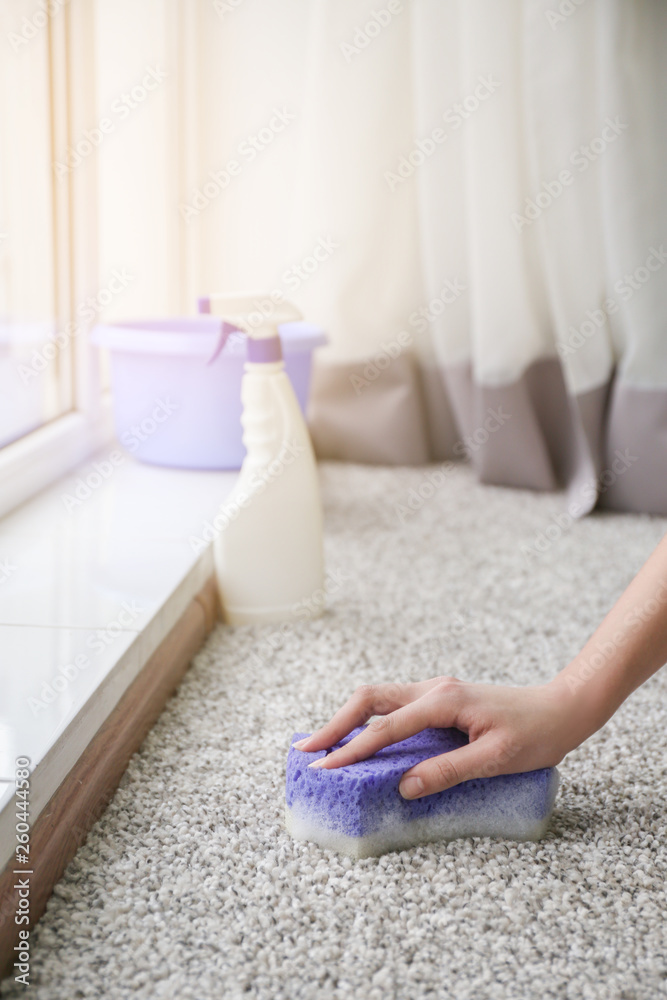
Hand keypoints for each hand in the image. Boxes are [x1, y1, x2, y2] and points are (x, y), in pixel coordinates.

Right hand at [294, 676, 584, 798]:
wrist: (563, 707)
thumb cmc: (536, 733)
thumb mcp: (495, 759)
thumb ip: (448, 772)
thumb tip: (404, 787)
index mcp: (442, 701)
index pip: (384, 728)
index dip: (350, 750)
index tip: (322, 768)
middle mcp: (432, 689)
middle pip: (369, 700)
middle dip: (334, 724)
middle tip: (306, 751)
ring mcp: (435, 691)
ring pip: (379, 699)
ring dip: (348, 719)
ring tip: (324, 745)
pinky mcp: (441, 700)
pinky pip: (394, 706)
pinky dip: (370, 720)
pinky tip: (363, 738)